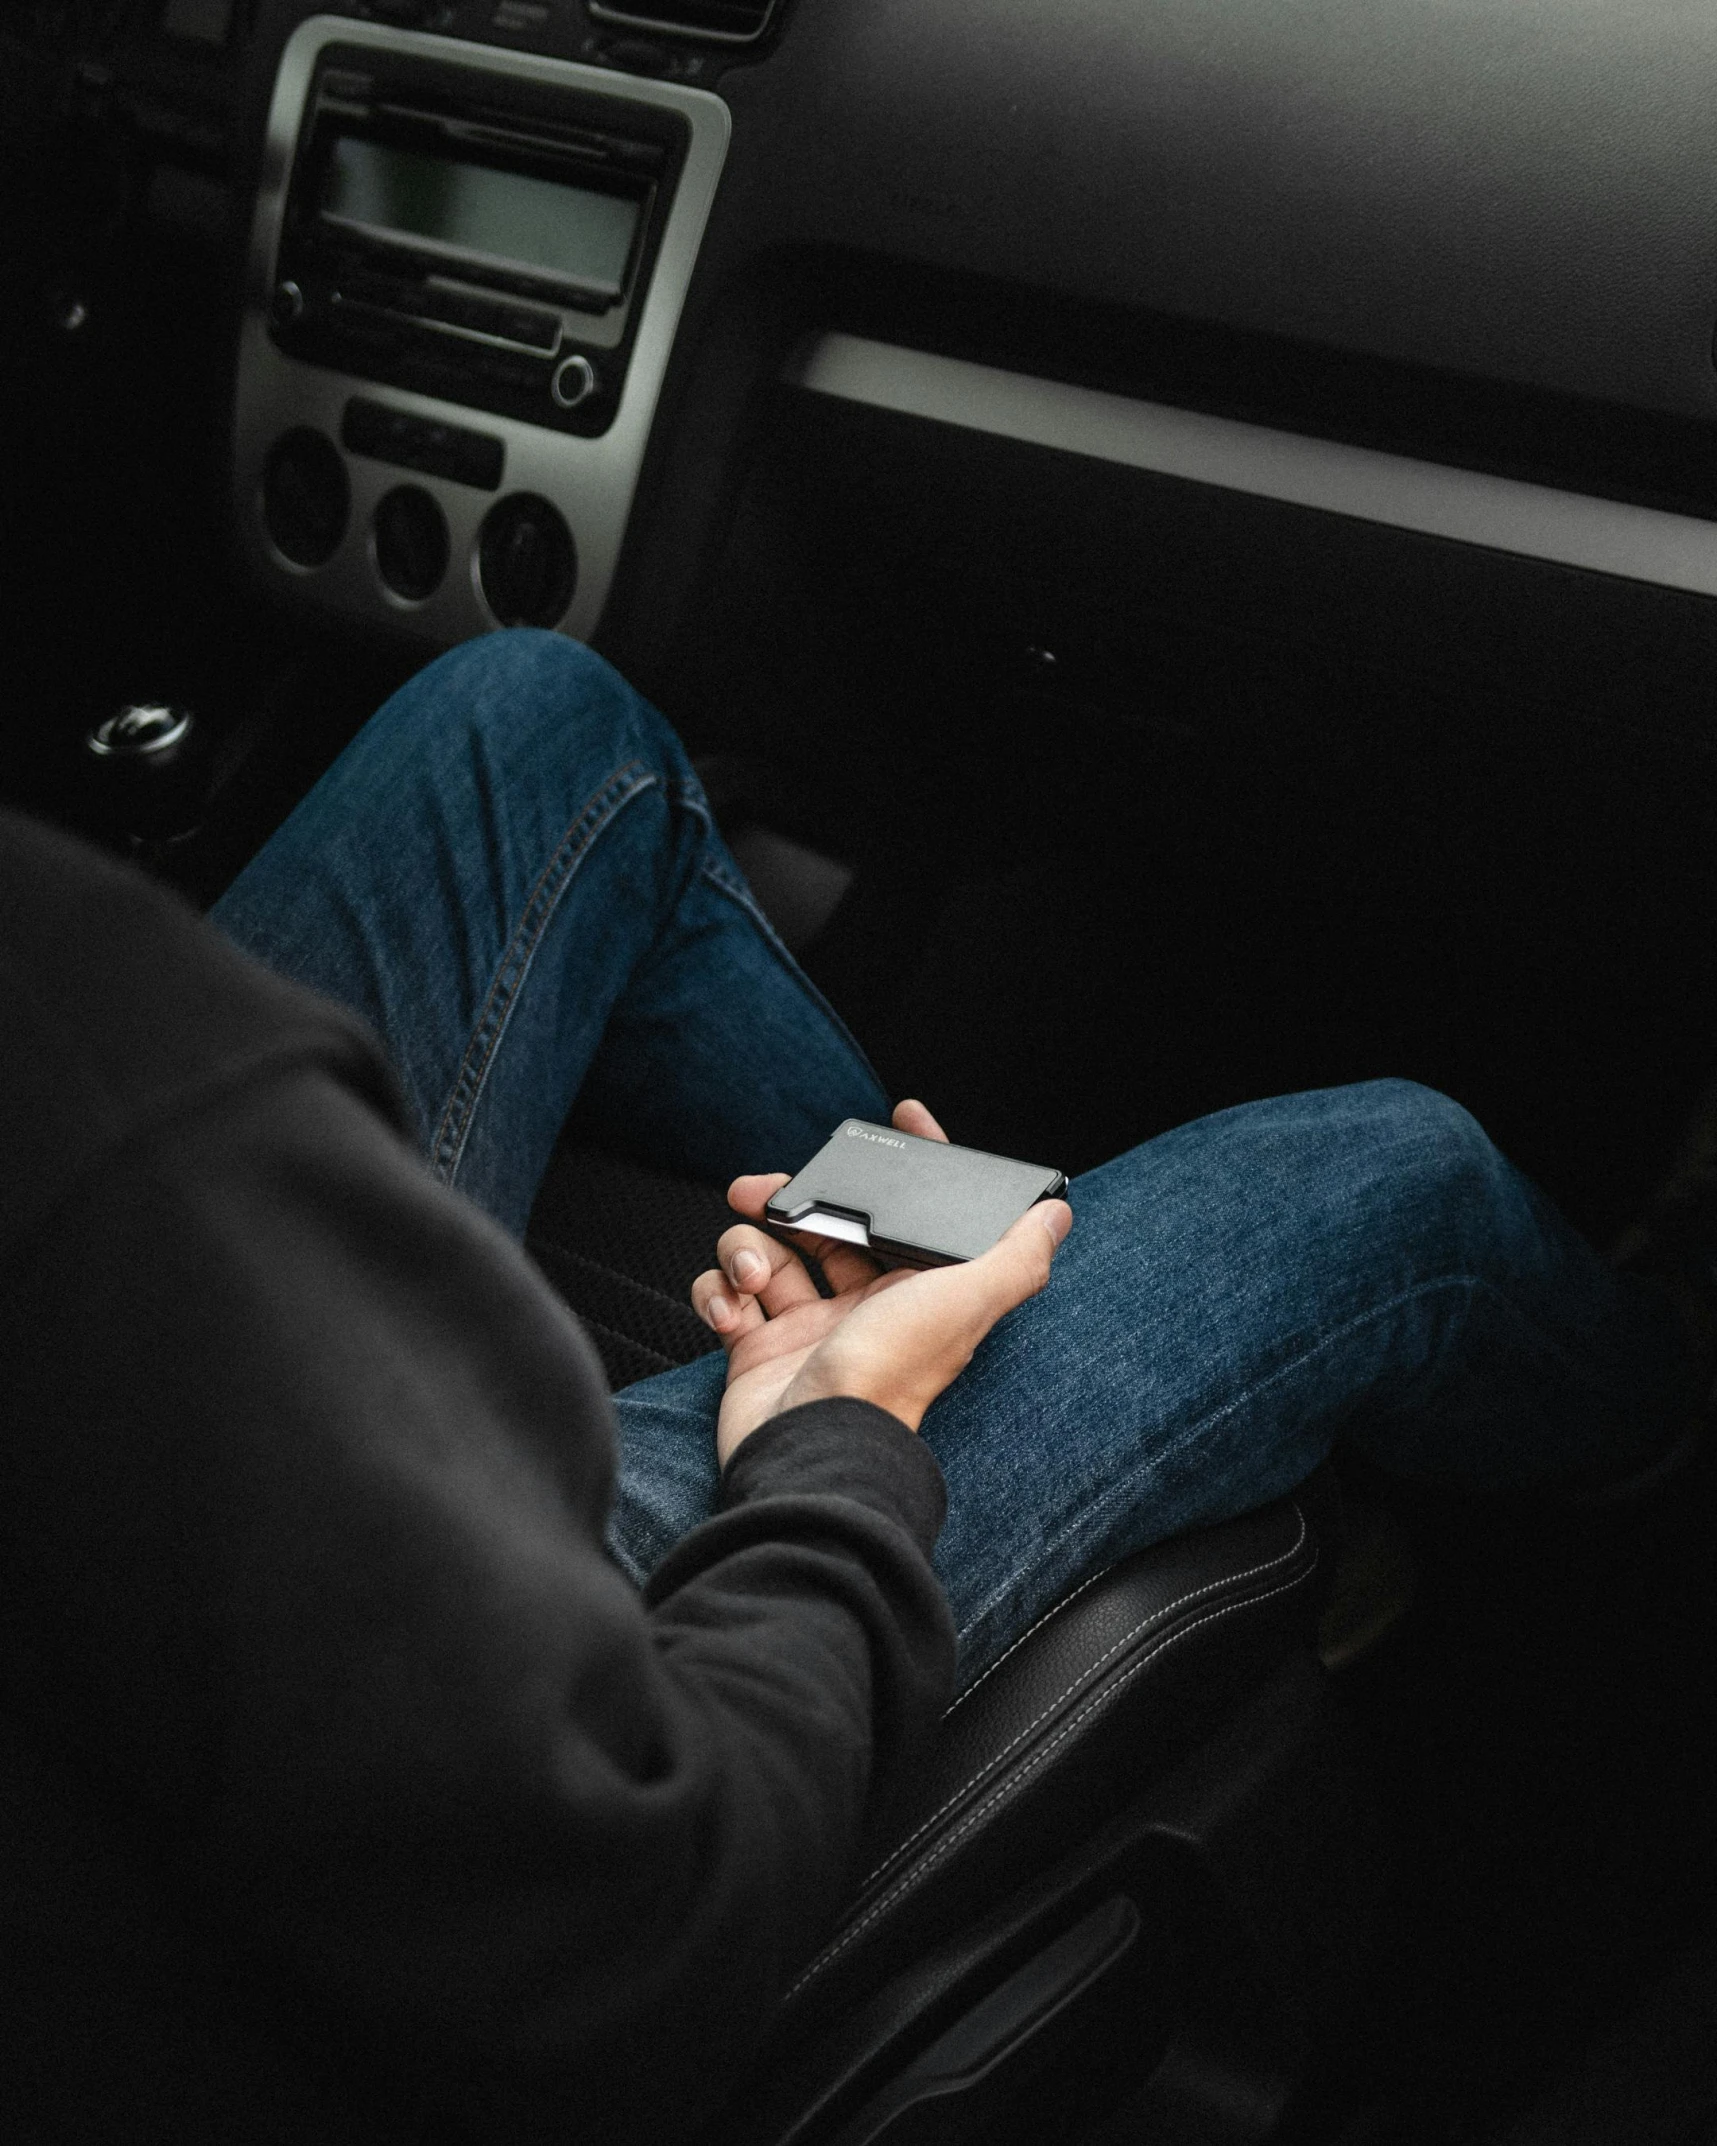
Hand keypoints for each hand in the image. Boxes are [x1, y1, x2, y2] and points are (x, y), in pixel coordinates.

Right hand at [691, 1100, 1072, 1466]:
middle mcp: (863, 1304)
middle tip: (766, 1191)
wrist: (811, 1446)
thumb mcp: (965, 1301)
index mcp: (914, 1289)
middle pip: (826, 1222)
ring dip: (747, 1248)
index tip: (899, 1117)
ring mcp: (807, 1325)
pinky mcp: (757, 1347)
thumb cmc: (889, 1375)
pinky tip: (732, 1312)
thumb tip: (1057, 1213)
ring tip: (753, 1276)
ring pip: (767, 1250)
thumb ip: (1016, 1256)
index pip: (913, 1212)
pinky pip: (728, 1295)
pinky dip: (719, 1294)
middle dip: (792, 1198)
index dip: (909, 1164)